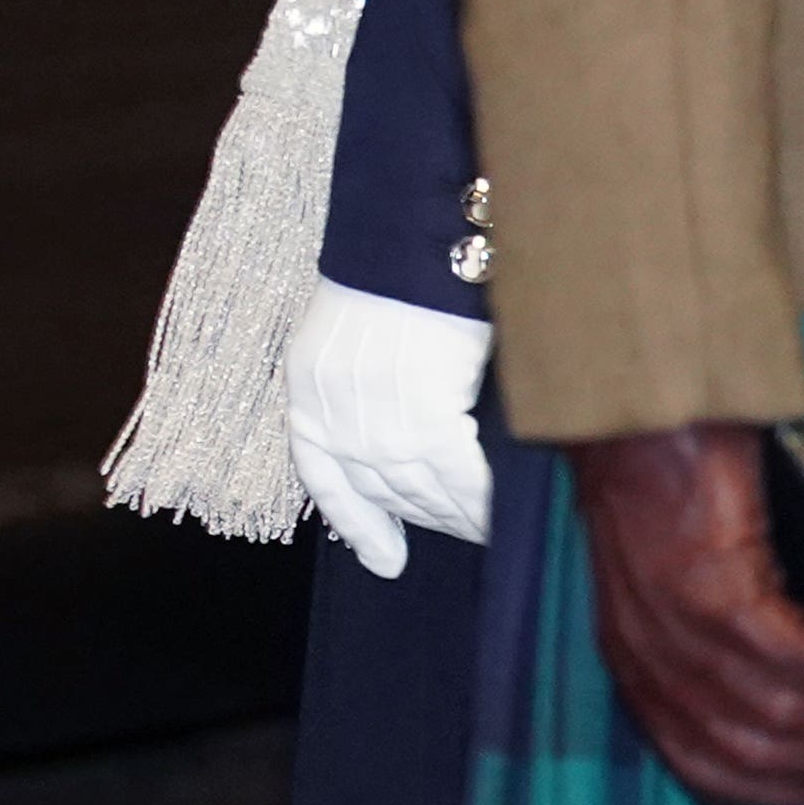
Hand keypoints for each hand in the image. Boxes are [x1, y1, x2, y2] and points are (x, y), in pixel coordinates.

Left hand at [289, 283, 496, 578]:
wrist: (408, 242)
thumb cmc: (391, 278)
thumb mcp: (352, 337)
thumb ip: (364, 388)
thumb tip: (410, 433)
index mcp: (305, 395)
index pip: (325, 480)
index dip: (358, 526)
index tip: (383, 562)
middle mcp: (331, 415)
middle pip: (384, 490)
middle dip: (426, 517)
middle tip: (466, 531)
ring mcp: (373, 422)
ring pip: (421, 490)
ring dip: (457, 516)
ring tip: (487, 529)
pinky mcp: (420, 417)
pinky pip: (456, 479)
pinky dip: (480, 504)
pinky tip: (498, 520)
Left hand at [567, 422, 803, 804]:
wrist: (638, 424)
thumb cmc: (672, 503)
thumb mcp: (673, 598)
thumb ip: (710, 660)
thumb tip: (782, 714)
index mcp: (637, 667)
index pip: (703, 765)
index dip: (771, 793)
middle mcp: (646, 657)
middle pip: (744, 752)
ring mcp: (672, 625)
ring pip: (774, 712)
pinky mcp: (706, 587)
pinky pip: (786, 656)